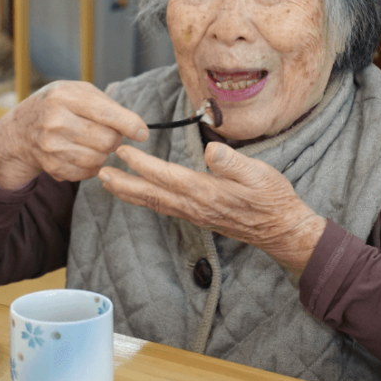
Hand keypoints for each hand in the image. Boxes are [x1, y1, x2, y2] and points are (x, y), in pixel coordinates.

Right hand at [0, 81, 148, 188]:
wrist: (19, 130)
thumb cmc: (56, 105)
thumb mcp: (76, 91)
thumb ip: (106, 104)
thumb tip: (135, 127)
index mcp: (64, 97)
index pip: (106, 113)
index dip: (130, 125)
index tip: (142, 133)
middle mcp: (55, 122)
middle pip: (107, 140)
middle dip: (115, 139)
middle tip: (109, 133)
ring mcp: (52, 147)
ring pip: (100, 159)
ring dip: (103, 153)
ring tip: (92, 142)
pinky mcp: (53, 167)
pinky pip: (88, 173)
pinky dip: (91, 165)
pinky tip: (81, 152)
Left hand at [98, 141, 325, 273]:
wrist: (281, 229)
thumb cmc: (272, 198)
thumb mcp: (259, 174)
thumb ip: (232, 163)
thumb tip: (211, 151)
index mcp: (206, 192)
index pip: (166, 176)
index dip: (142, 164)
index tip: (122, 151)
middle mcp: (195, 205)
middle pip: (151, 194)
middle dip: (124, 183)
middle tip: (99, 173)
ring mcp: (194, 214)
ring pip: (154, 203)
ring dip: (129, 192)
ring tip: (109, 183)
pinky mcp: (198, 217)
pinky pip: (164, 208)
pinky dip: (145, 200)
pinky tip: (138, 194)